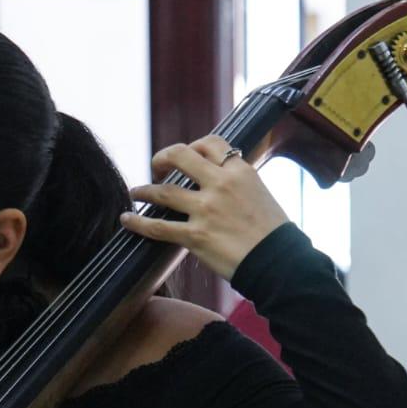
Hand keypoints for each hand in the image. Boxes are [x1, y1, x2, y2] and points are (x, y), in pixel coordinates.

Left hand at [120, 135, 289, 280]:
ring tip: (135, 192)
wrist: (280, 263)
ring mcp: (206, 210)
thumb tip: (224, 182)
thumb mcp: (261, 195)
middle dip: (162, 157)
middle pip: (181, 156)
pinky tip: (127, 220)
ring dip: (144, 190)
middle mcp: (221, 185)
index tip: (186, 157)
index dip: (193, 146)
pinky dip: (137, 223)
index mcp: (240, 172)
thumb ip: (240, 184)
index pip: (210, 144)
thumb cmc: (274, 234)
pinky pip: (158, 227)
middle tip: (156, 166)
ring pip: (163, 192)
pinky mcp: (196, 236)